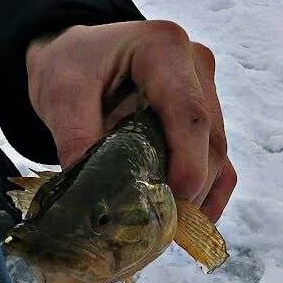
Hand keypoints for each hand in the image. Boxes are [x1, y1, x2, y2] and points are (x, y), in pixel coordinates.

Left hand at [25, 20, 235, 222]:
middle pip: (210, 140)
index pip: (190, 114)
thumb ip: (75, 138)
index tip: (170, 205)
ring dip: (198, 198)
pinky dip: (207, 198)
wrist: (76, 56)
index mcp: (165, 48)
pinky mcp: (208, 121)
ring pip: (219, 156)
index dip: (188, 165)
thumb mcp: (60, 94)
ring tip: (164, 233)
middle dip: (189, 191)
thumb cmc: (71, 66)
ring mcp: (208, 93)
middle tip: (158, 232)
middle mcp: (197, 67)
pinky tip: (184, 226)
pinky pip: (222, 164)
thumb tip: (93, 200)